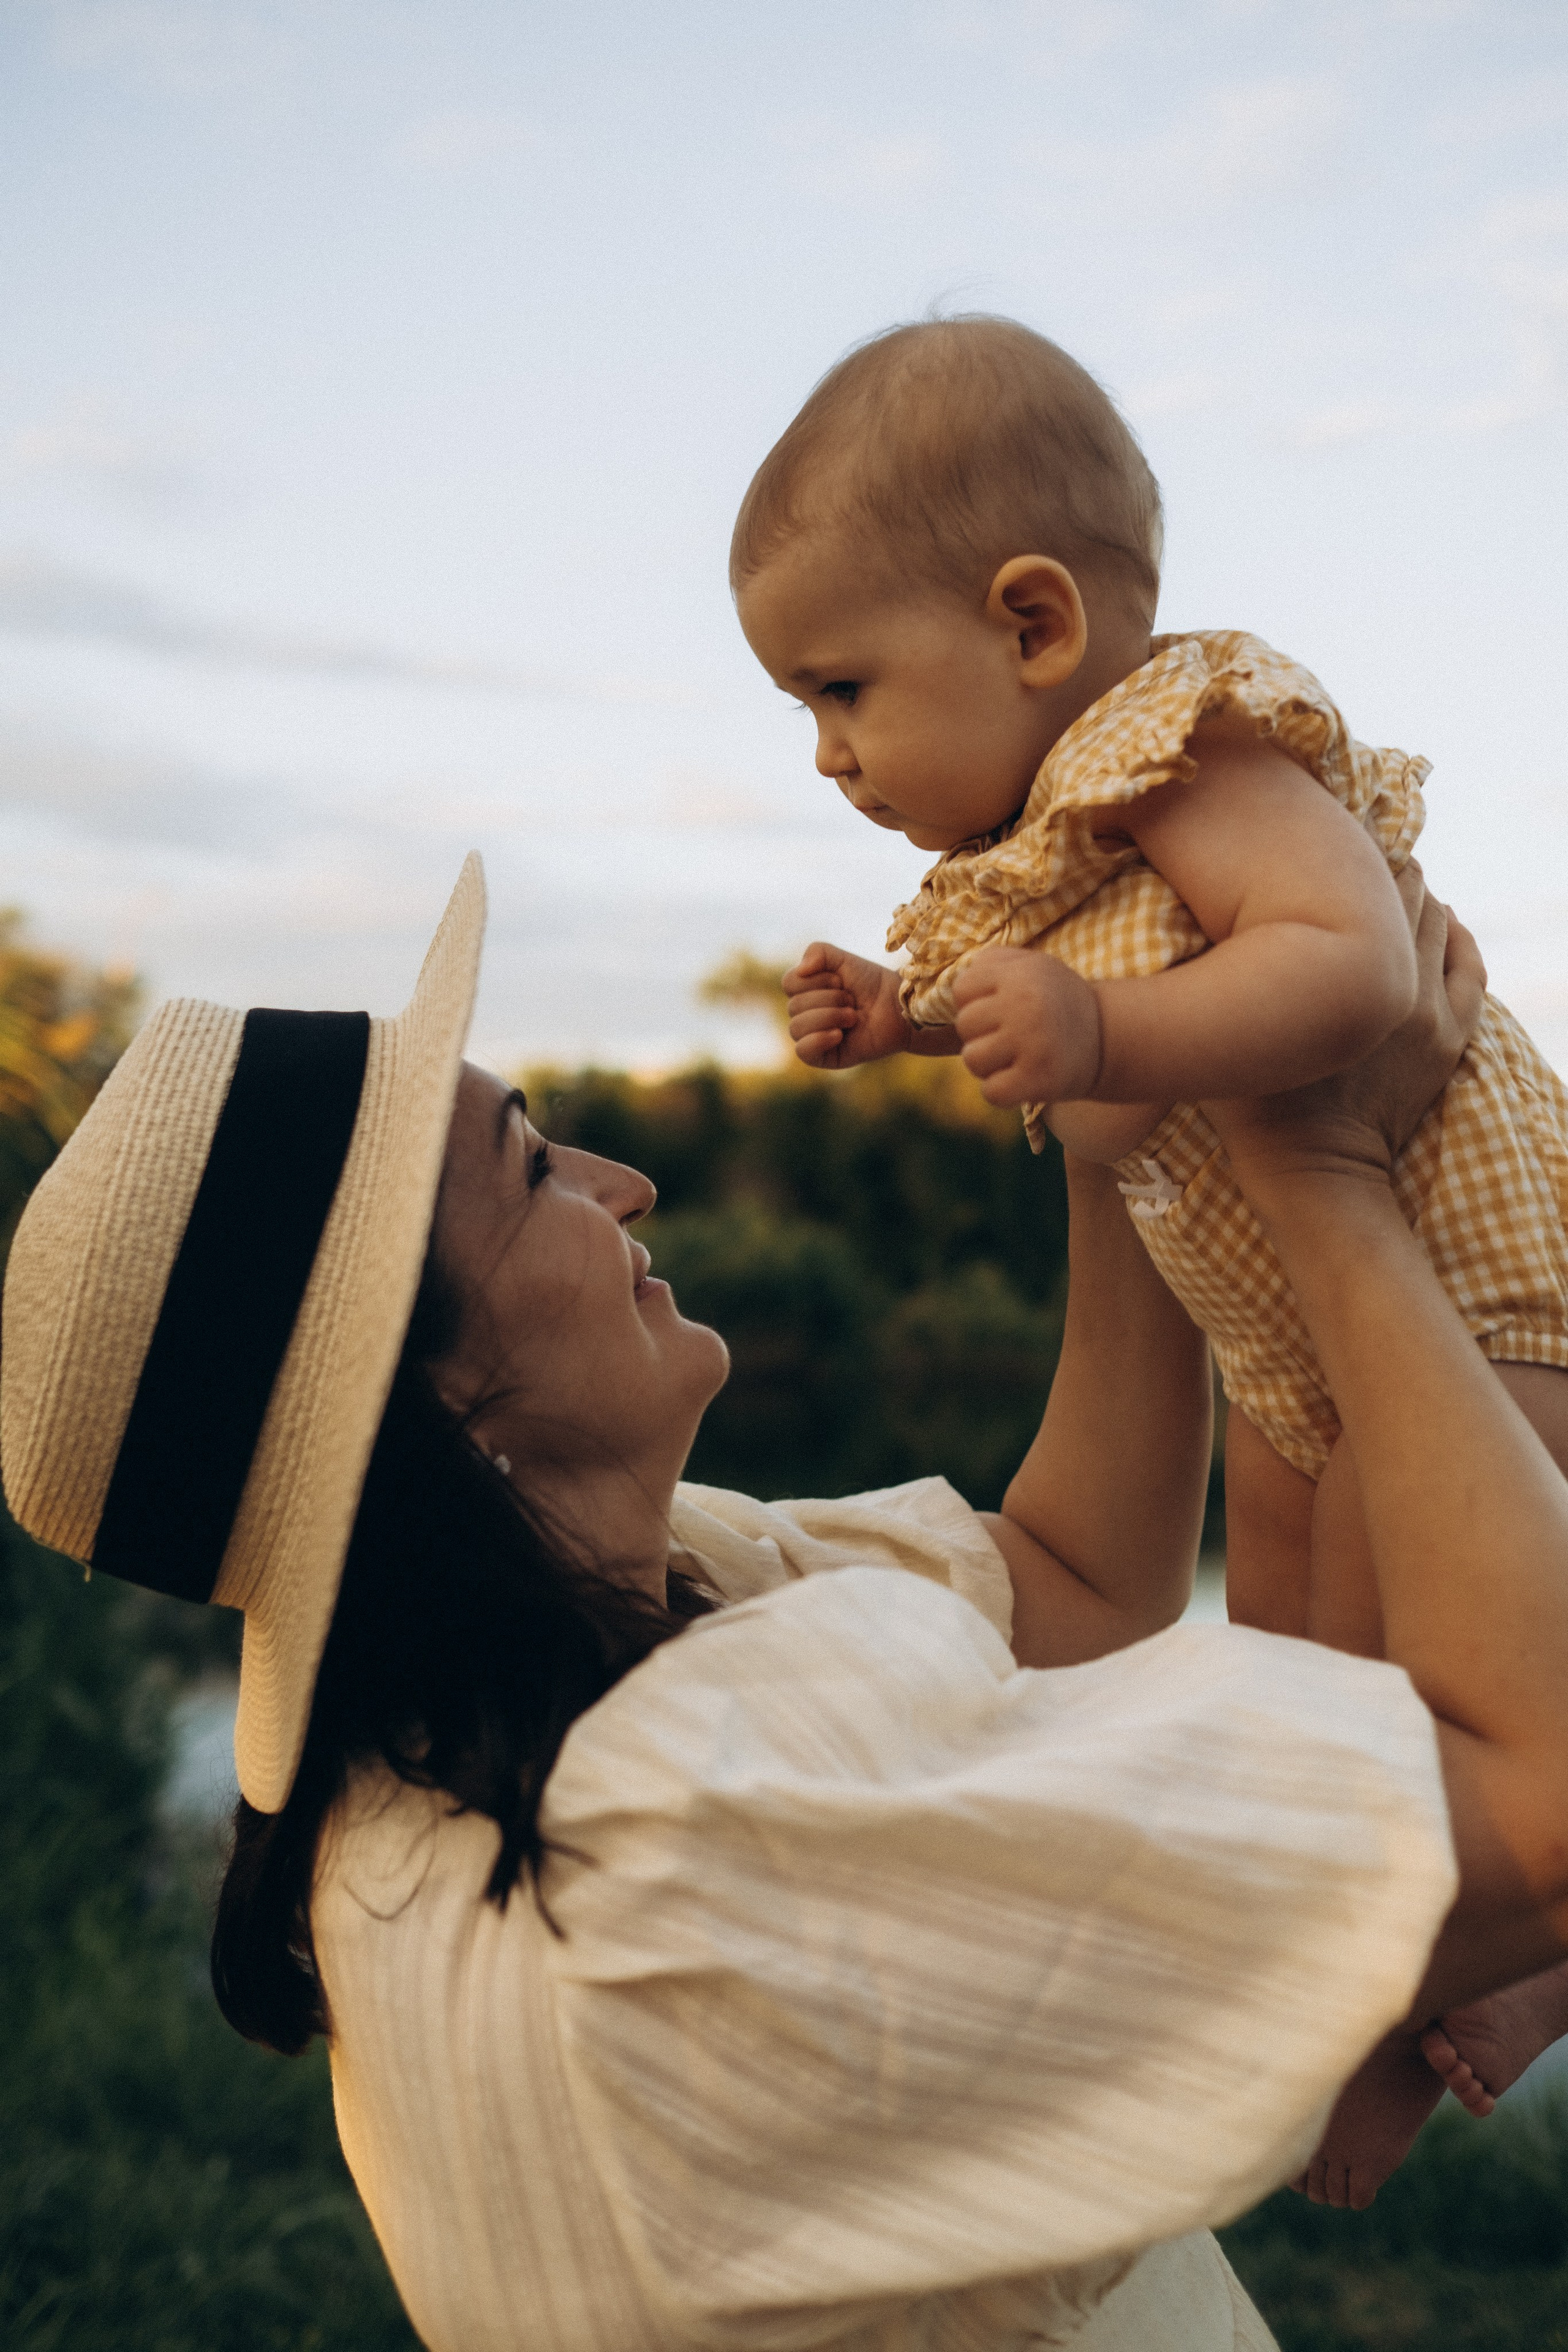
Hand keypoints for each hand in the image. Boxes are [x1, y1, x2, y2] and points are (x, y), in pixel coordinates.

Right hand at [782, 943, 912, 1069]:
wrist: (898, 1007)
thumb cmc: (872, 984)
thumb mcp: (843, 960)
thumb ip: (817, 952)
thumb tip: (801, 970)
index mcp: (806, 991)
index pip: (789, 983)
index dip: (815, 980)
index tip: (840, 980)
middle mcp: (806, 1013)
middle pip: (794, 1006)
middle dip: (828, 999)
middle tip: (853, 1001)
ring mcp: (813, 1036)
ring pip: (796, 1028)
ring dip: (829, 1017)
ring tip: (853, 1016)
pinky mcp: (824, 1057)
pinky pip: (802, 1051)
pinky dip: (818, 1040)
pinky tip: (839, 1035)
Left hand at [953, 945, 1102, 1107]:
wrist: (1108, 1038)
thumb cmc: (1056, 1000)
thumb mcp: (1032, 965)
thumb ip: (991, 963)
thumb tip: (954, 984)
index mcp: (1020, 974)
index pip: (962, 990)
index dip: (976, 1002)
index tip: (1001, 1008)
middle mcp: (1025, 1005)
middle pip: (964, 1025)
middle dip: (981, 1033)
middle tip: (1012, 1035)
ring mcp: (1032, 1043)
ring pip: (972, 1059)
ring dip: (988, 1064)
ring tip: (1015, 1056)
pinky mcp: (1039, 1079)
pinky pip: (991, 1092)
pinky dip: (1002, 1090)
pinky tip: (1022, 1078)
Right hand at [1204, 863, 1484, 1184]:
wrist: (1315, 1172)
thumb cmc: (1256, 1104)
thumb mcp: (1226, 1021)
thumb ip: (1226, 966)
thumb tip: (1210, 915)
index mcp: (1340, 964)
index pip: (1359, 877)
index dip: (1343, 853)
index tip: (1321, 847)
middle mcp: (1394, 976)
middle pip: (1402, 889)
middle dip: (1379, 870)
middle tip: (1352, 863)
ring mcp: (1430, 1010)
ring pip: (1437, 921)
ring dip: (1415, 899)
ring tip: (1388, 889)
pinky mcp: (1450, 1039)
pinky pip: (1470, 967)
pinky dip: (1456, 936)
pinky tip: (1443, 921)